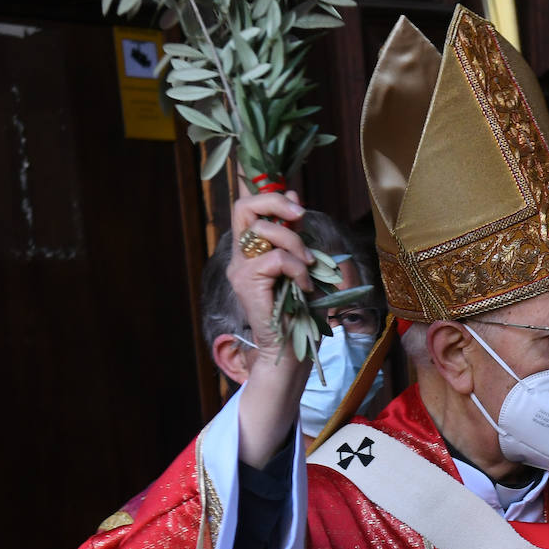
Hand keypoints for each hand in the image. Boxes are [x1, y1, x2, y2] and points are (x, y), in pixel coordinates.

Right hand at [228, 189, 315, 466]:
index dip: (273, 197)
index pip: (248, 208)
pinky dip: (296, 268)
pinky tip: (304, 286)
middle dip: (275, 202)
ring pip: (263, 230)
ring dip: (294, 243)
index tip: (299, 207)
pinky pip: (274, 259)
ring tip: (308, 266)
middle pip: (243, 207)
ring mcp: (240, 271)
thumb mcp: (304, 266)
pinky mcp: (248, 284)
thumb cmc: (301, 314)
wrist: (293, 353)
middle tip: (300, 214)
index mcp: (251, 252)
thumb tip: (293, 196)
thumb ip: (296, 234)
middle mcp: (240, 258)